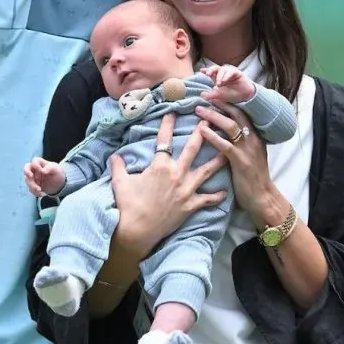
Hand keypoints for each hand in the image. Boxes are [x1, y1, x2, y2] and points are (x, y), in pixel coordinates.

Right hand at [24, 157, 65, 196]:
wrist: (59, 185)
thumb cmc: (58, 174)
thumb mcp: (57, 170)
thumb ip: (50, 167)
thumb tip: (42, 170)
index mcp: (41, 163)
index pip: (35, 161)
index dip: (35, 165)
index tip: (41, 170)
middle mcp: (35, 170)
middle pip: (26, 168)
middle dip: (27, 172)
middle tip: (31, 176)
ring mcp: (33, 178)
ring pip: (28, 180)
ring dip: (32, 185)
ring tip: (39, 190)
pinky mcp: (33, 185)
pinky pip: (30, 188)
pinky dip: (34, 192)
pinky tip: (41, 194)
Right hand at [111, 112, 227, 259]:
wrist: (138, 231)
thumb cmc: (128, 205)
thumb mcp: (120, 182)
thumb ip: (118, 166)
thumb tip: (114, 156)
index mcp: (159, 166)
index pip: (164, 140)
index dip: (168, 124)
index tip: (173, 112)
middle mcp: (176, 174)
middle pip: (192, 149)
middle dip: (202, 133)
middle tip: (210, 121)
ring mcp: (186, 190)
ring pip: (207, 171)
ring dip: (218, 159)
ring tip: (228, 149)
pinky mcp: (190, 206)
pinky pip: (208, 199)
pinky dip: (217, 196)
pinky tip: (225, 192)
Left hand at [195, 102, 277, 225]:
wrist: (263, 197)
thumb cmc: (252, 176)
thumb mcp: (250, 153)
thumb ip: (240, 140)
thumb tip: (223, 127)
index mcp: (254, 135)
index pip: (242, 111)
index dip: (228, 100)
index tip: (213, 92)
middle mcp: (252, 139)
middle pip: (236, 113)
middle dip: (220, 102)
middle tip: (204, 95)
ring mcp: (247, 149)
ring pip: (231, 126)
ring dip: (213, 116)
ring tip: (199, 109)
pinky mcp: (241, 162)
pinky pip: (226, 146)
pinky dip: (213, 136)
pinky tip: (202, 131)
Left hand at [200, 64, 256, 105]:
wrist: (244, 96)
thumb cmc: (232, 94)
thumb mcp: (219, 95)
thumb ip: (211, 95)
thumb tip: (201, 95)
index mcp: (218, 77)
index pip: (211, 72)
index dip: (206, 70)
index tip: (201, 71)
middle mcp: (223, 74)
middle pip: (215, 68)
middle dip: (211, 70)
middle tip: (208, 74)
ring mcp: (230, 72)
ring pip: (223, 69)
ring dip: (219, 76)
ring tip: (219, 84)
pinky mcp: (237, 73)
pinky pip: (231, 72)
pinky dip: (227, 76)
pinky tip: (224, 81)